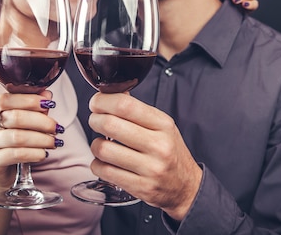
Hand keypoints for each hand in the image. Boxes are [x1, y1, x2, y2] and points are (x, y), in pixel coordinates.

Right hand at [0, 90, 61, 193]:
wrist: (4, 173)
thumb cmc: (17, 144)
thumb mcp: (28, 124)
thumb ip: (36, 109)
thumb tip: (47, 94)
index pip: (6, 99)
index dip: (28, 99)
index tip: (49, 103)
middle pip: (15, 118)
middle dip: (41, 121)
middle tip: (57, 127)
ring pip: (16, 137)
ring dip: (41, 139)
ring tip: (55, 142)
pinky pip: (15, 155)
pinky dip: (34, 153)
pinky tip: (44, 153)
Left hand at [88, 92, 201, 220]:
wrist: (185, 186)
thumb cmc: (170, 152)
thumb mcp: (162, 125)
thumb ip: (137, 110)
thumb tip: (110, 94)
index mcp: (163, 124)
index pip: (125, 105)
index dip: (103, 101)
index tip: (97, 103)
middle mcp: (158, 145)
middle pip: (110, 124)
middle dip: (95, 120)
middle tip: (95, 120)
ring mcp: (150, 168)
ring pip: (103, 149)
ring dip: (95, 144)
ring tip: (102, 144)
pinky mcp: (140, 187)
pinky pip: (104, 171)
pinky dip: (97, 164)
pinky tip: (105, 162)